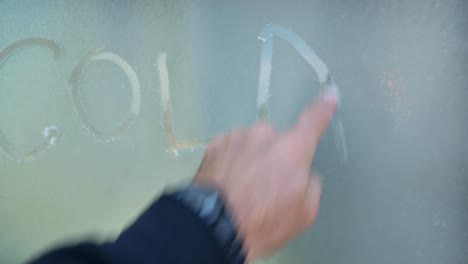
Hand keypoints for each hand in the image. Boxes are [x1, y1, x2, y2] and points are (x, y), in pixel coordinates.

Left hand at [194, 87, 338, 261]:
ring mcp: (236, 137)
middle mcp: (265, 134)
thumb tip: (303, 172)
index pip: (313, 121)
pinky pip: (230, 148)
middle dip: (275, 155)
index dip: (323, 108)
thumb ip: (310, 183)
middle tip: (266, 184)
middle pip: (276, 140)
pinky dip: (231, 160)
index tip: (329, 96)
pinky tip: (226, 182)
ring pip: (251, 143)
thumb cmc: (265, 221)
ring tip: (241, 187)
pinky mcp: (214, 145)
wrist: (215, 227)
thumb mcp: (305, 212)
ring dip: (251, 157)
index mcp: (292, 148)